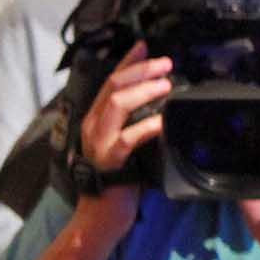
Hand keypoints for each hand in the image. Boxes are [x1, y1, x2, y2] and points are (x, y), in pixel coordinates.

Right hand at [80, 41, 172, 177]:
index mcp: (96, 119)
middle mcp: (94, 125)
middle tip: (165, 64)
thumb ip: (133, 124)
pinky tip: (163, 122)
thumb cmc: (118, 179)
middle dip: (140, 70)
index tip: (145, 46)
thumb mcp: (124, 144)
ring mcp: (99, 141)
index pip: (110, 82)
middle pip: (114, 86)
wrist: (101, 213)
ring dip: (144, 90)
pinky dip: (148, 126)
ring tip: (166, 85)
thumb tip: (159, 105)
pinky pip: (128, 138)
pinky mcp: (110, 159)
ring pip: (118, 104)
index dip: (127, 62)